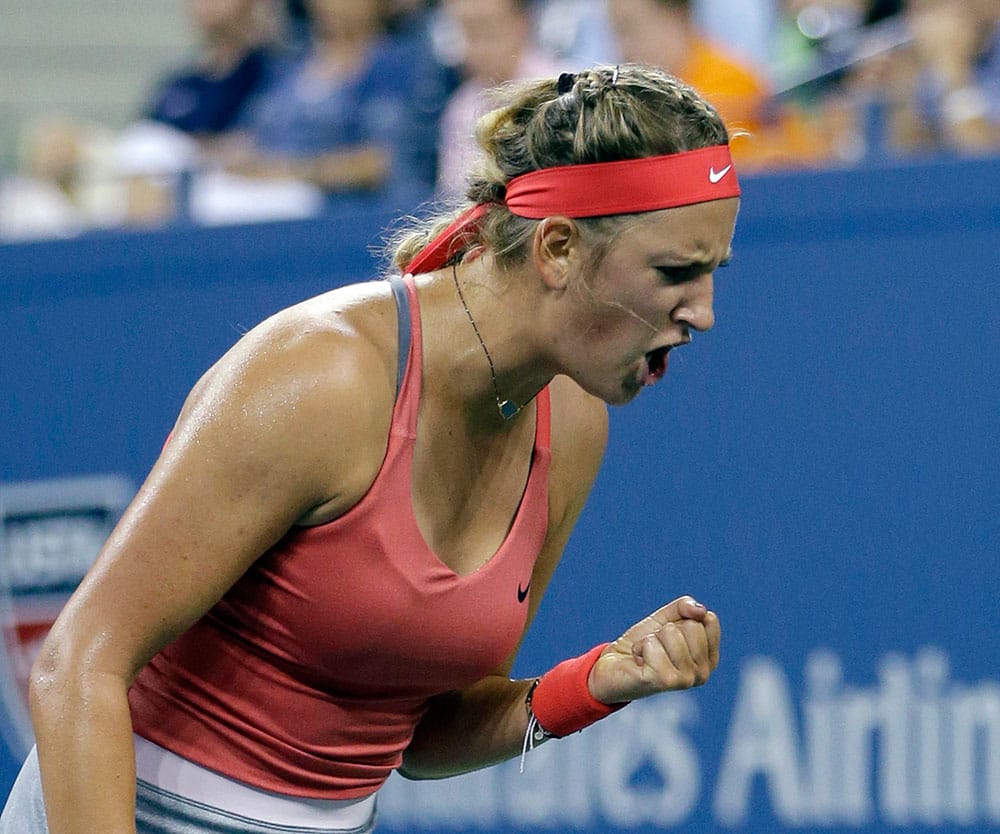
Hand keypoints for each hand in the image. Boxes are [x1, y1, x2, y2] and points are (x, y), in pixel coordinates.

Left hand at [588, 596, 720, 703]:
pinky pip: (652, 644)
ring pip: (672, 632)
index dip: (682, 619)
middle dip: (665, 629)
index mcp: (709, 659)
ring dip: (651, 638)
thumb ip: (685, 608)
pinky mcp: (664, 682)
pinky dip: (639, 646)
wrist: (614, 666)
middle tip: (655, 646)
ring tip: (646, 654)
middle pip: (691, 626)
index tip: (669, 634)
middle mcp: (703, 673)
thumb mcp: (665, 619)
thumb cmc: (643, 644)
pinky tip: (639, 661)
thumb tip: (702, 610)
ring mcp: (686, 680)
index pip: (708, 619)